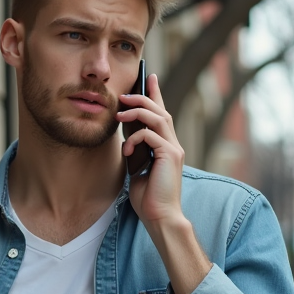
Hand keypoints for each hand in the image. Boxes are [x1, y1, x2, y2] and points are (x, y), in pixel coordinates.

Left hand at [117, 73, 211, 293]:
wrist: (159, 216)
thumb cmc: (148, 196)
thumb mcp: (137, 167)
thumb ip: (135, 149)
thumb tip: (125, 134)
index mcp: (166, 145)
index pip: (161, 113)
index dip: (155, 93)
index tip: (148, 76)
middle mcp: (173, 144)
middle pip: (160, 110)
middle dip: (142, 97)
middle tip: (123, 94)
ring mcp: (174, 149)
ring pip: (158, 117)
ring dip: (137, 112)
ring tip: (119, 114)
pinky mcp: (170, 156)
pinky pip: (151, 136)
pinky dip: (135, 138)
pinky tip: (126, 150)